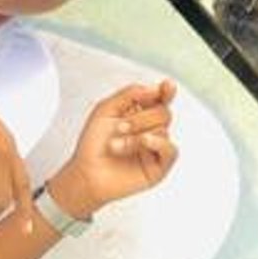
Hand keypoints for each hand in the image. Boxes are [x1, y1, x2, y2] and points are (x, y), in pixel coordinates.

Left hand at [50, 80, 178, 215]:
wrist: (86, 173)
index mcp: (139, 112)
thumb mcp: (106, 109)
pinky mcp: (159, 166)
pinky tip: (143, 141)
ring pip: (163, 130)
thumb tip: (154, 88)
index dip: (167, 91)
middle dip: (140, 118)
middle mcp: (150, 128)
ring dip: (137, 135)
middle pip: (163, 112)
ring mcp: (155, 148)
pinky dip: (158, 143)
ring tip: (116, 145)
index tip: (167, 85)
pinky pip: (170, 150)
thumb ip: (130, 94)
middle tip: (119, 128)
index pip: (160, 98)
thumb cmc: (93, 143)